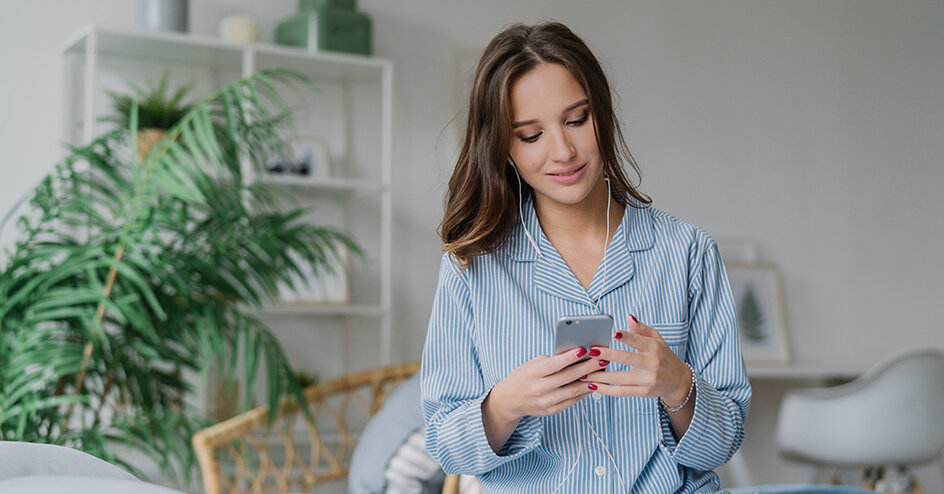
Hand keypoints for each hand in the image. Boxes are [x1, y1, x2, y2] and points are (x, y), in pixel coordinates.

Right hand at [486, 348, 601, 421]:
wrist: (509, 400)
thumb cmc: (523, 377)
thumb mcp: (531, 364)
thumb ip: (550, 360)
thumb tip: (574, 355)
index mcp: (532, 373)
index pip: (554, 364)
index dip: (570, 357)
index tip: (585, 349)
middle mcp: (539, 388)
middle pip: (568, 377)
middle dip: (588, 367)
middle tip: (602, 359)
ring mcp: (546, 401)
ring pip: (574, 390)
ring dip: (591, 380)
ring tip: (603, 371)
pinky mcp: (552, 410)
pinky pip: (573, 400)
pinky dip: (584, 391)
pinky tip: (594, 383)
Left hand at [582, 315, 691, 406]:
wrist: (678, 381)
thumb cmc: (663, 356)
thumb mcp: (657, 339)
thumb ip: (641, 329)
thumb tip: (628, 317)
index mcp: (653, 348)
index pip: (639, 340)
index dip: (627, 337)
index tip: (614, 332)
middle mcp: (651, 364)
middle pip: (627, 359)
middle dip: (608, 355)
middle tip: (591, 352)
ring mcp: (647, 380)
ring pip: (620, 378)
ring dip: (600, 376)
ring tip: (583, 373)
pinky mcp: (643, 392)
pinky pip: (622, 392)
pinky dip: (606, 390)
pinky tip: (593, 386)